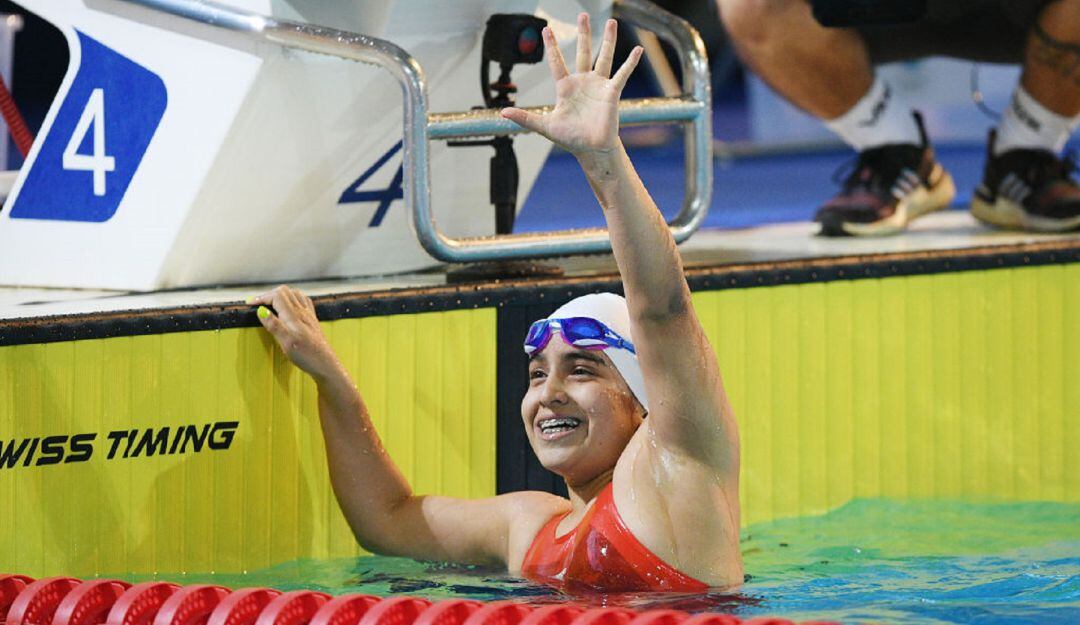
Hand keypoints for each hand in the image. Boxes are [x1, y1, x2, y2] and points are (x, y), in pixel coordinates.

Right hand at [249, 285, 341, 381]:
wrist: (326, 364)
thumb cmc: (307, 356)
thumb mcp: (286, 343)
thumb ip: (274, 325)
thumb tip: (261, 311)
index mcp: (294, 316)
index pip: (277, 295)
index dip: (262, 298)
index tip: (250, 305)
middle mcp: (302, 312)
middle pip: (285, 291)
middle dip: (269, 295)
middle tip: (258, 305)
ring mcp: (309, 315)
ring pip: (294, 294)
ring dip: (281, 295)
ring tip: (271, 305)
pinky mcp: (313, 321)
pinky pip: (303, 302)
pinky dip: (293, 299)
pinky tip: (290, 308)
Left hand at [500, 13, 642, 157]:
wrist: (591, 149)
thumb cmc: (570, 138)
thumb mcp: (545, 126)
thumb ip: (525, 118)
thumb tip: (503, 113)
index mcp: (565, 87)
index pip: (556, 62)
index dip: (551, 46)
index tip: (545, 29)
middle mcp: (582, 81)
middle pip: (582, 51)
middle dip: (583, 33)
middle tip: (583, 15)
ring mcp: (598, 85)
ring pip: (603, 57)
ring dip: (608, 40)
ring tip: (612, 22)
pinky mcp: (611, 92)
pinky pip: (622, 74)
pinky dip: (630, 62)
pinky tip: (638, 50)